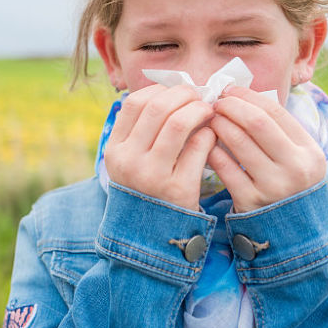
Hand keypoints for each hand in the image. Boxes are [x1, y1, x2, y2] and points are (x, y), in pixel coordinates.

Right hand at [104, 84, 216, 210]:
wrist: (150, 237)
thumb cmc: (145, 189)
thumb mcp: (129, 162)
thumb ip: (141, 131)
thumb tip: (170, 93)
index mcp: (115, 150)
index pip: (134, 103)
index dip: (160, 90)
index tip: (177, 92)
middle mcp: (129, 161)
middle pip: (158, 108)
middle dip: (184, 95)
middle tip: (199, 96)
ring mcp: (153, 176)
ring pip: (178, 123)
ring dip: (198, 110)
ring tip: (208, 111)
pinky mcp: (178, 190)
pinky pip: (199, 147)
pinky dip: (209, 134)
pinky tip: (212, 136)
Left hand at [207, 86, 324, 213]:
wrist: (293, 233)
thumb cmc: (289, 184)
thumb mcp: (297, 158)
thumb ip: (278, 130)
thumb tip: (242, 95)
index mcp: (310, 152)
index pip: (275, 111)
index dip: (248, 96)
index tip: (229, 90)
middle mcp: (295, 168)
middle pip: (256, 123)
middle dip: (231, 107)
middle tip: (216, 102)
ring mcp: (273, 187)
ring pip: (238, 142)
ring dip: (219, 125)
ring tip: (210, 120)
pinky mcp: (251, 202)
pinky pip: (225, 168)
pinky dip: (212, 150)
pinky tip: (206, 144)